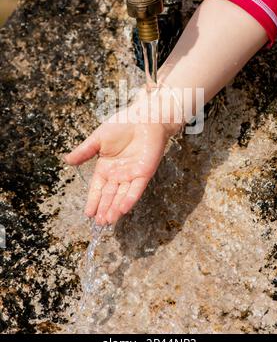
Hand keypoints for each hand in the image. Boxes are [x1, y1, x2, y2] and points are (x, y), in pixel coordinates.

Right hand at [64, 106, 174, 225]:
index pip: (97, 188)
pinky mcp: (144, 173)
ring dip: (115, 209)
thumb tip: (66, 160)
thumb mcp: (98, 139)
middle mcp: (118, 174)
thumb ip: (84, 152)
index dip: (93, 201)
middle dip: (104, 210)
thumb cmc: (121, 125)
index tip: (88, 214)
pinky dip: (129, 199)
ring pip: (122, 196)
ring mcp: (131, 175)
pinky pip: (136, 189)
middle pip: (109, 196)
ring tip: (108, 221)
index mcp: (106, 168)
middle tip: (99, 224)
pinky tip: (122, 209)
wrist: (143, 117)